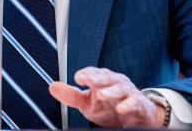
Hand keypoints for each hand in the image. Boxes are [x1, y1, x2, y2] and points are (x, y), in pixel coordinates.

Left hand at [49, 67, 165, 127]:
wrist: (136, 118)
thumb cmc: (110, 107)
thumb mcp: (88, 102)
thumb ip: (71, 95)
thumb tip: (52, 86)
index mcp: (103, 80)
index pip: (94, 73)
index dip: (86, 74)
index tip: (78, 78)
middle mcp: (116, 83)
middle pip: (107, 77)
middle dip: (98, 77)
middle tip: (88, 80)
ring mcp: (128, 93)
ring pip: (121, 88)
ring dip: (111, 91)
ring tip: (101, 95)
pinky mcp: (139, 105)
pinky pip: (135, 102)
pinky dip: (128, 104)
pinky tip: (121, 108)